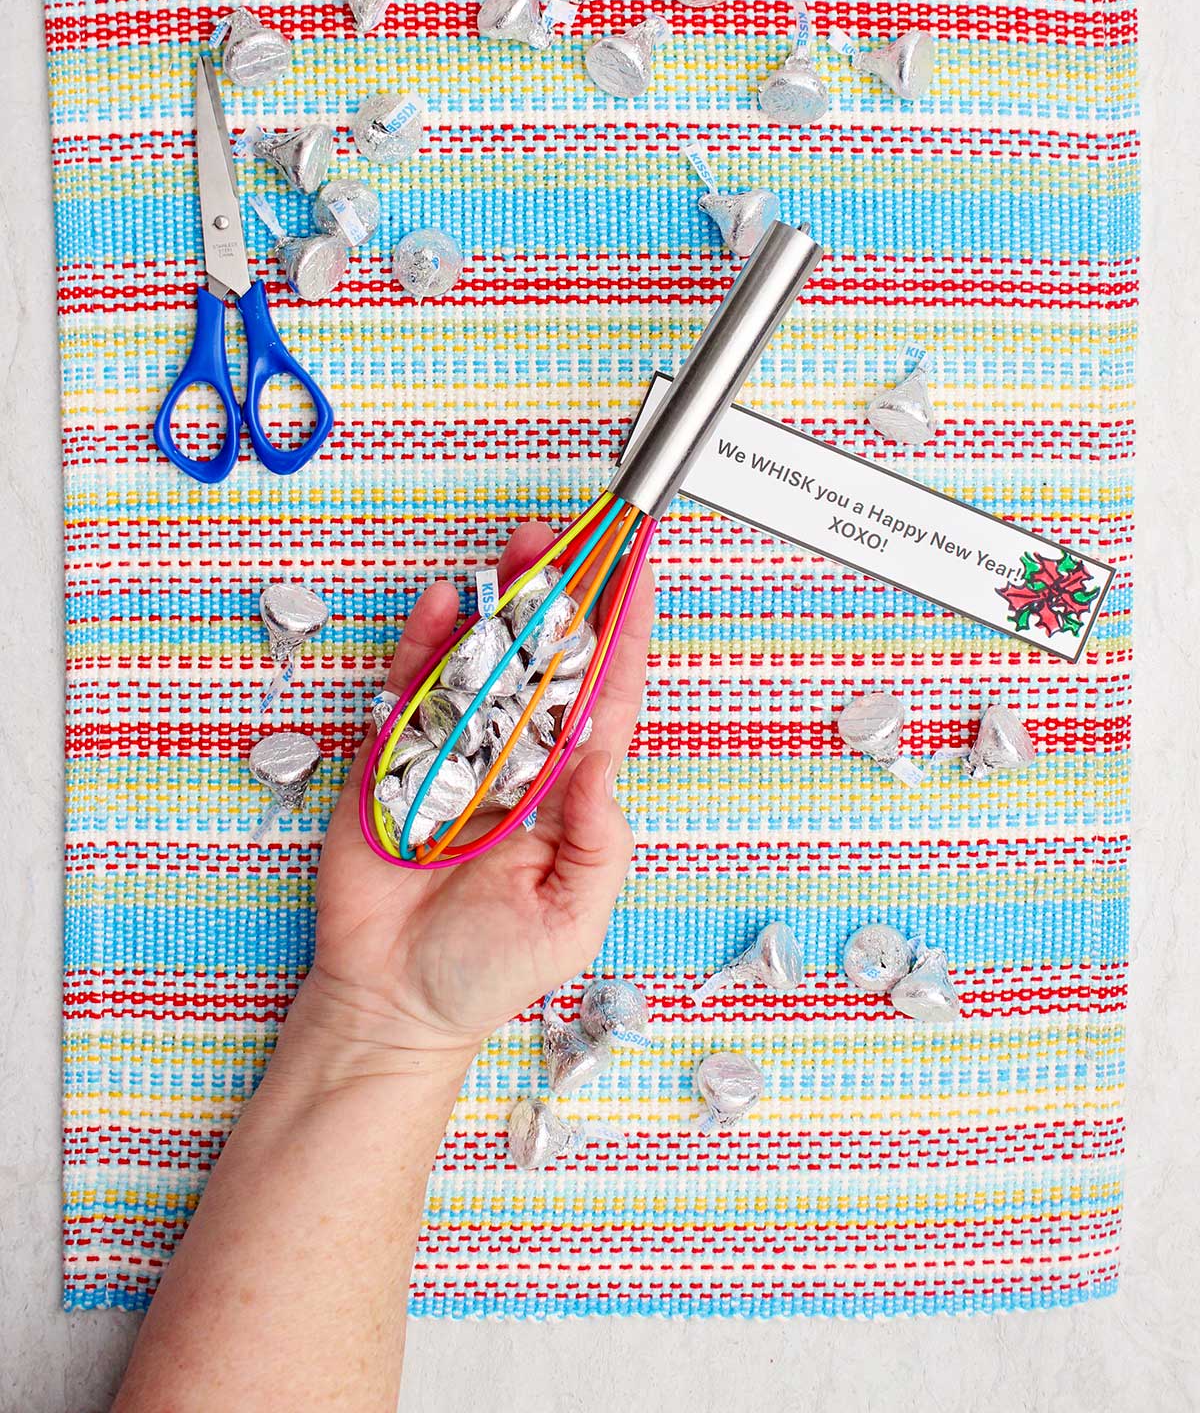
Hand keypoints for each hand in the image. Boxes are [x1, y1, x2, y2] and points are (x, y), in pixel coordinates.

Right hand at [292, 522, 653, 1075]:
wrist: (390, 1006)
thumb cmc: (486, 973)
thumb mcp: (570, 918)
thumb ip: (596, 839)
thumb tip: (602, 756)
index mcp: (566, 797)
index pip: (603, 703)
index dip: (622, 640)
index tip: (639, 577)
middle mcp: (515, 764)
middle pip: (544, 667)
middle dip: (562, 601)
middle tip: (574, 541)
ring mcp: (453, 756)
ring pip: (482, 664)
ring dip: (501, 605)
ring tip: (522, 550)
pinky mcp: (392, 760)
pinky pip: (411, 690)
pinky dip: (424, 644)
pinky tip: (443, 604)